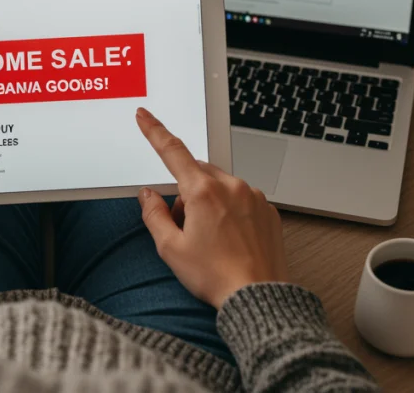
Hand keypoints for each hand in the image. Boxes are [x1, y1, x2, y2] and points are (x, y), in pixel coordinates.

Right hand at [135, 107, 287, 308]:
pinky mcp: (268, 210)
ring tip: (211, 240)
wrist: (258, 297)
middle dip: (186, 193)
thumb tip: (148, 195)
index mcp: (204, 192)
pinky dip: (230, 212)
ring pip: (220, 186)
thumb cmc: (216, 276)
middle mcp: (231, 186)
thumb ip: (154, 215)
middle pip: (197, 174)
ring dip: (209, 202)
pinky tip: (230, 240)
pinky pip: (241, 199)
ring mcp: (253, 196)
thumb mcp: (171, 249)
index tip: (145, 116)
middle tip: (184, 228)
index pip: (173, 152)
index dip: (155, 131)